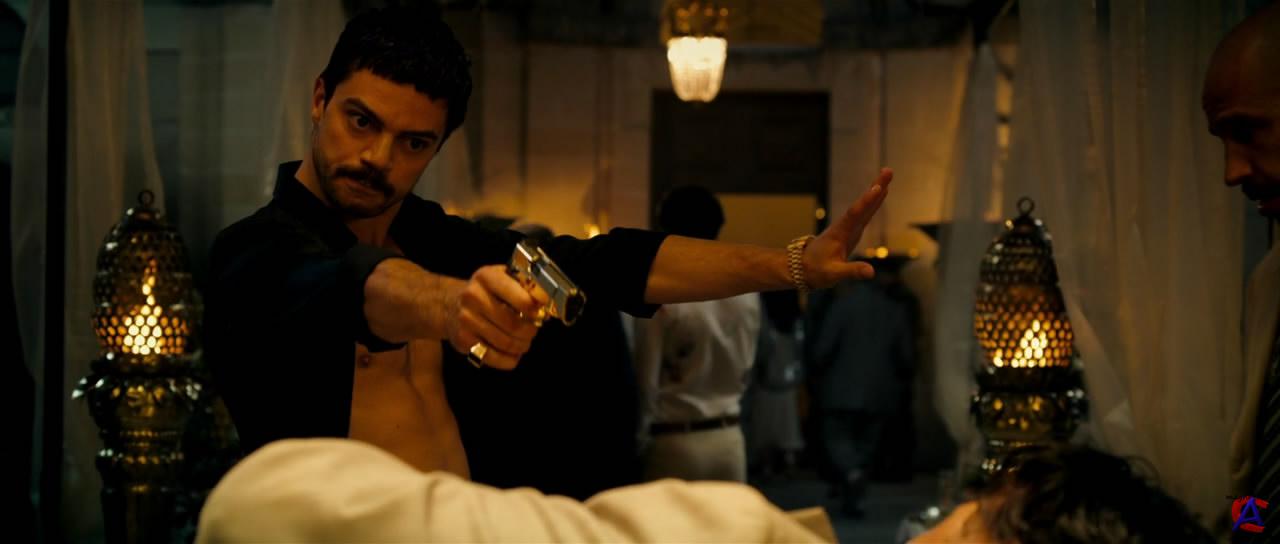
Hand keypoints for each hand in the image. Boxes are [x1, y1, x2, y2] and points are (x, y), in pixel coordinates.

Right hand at [444, 265, 549, 369]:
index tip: (542, 312)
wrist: (449, 304)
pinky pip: (495, 358)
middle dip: (530, 330)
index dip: (536, 310)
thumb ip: (522, 286)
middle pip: (514, 324)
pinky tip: (513, 353)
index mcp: (487, 277)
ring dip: (522, 345)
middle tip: (534, 330)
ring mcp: (466, 320)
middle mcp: (473, 297)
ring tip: (525, 341)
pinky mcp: (463, 340)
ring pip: (506, 343)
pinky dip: (510, 359)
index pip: (522, 299)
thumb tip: (545, 305)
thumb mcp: (500, 277)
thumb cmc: (484, 291)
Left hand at [803, 167, 892, 288]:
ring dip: (876, 191)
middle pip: (862, 205)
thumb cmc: (816, 271)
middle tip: (888, 170)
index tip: (878, 187)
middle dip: (876, 188)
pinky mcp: (851, 231)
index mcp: (839, 234)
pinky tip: (881, 193)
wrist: (802, 268)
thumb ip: (852, 271)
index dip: (867, 201)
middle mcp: (844, 226)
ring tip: (887, 175)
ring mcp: (848, 227)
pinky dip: (874, 202)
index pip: (854, 215)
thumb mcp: (833, 274)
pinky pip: (865, 213)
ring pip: (865, 206)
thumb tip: (871, 272)